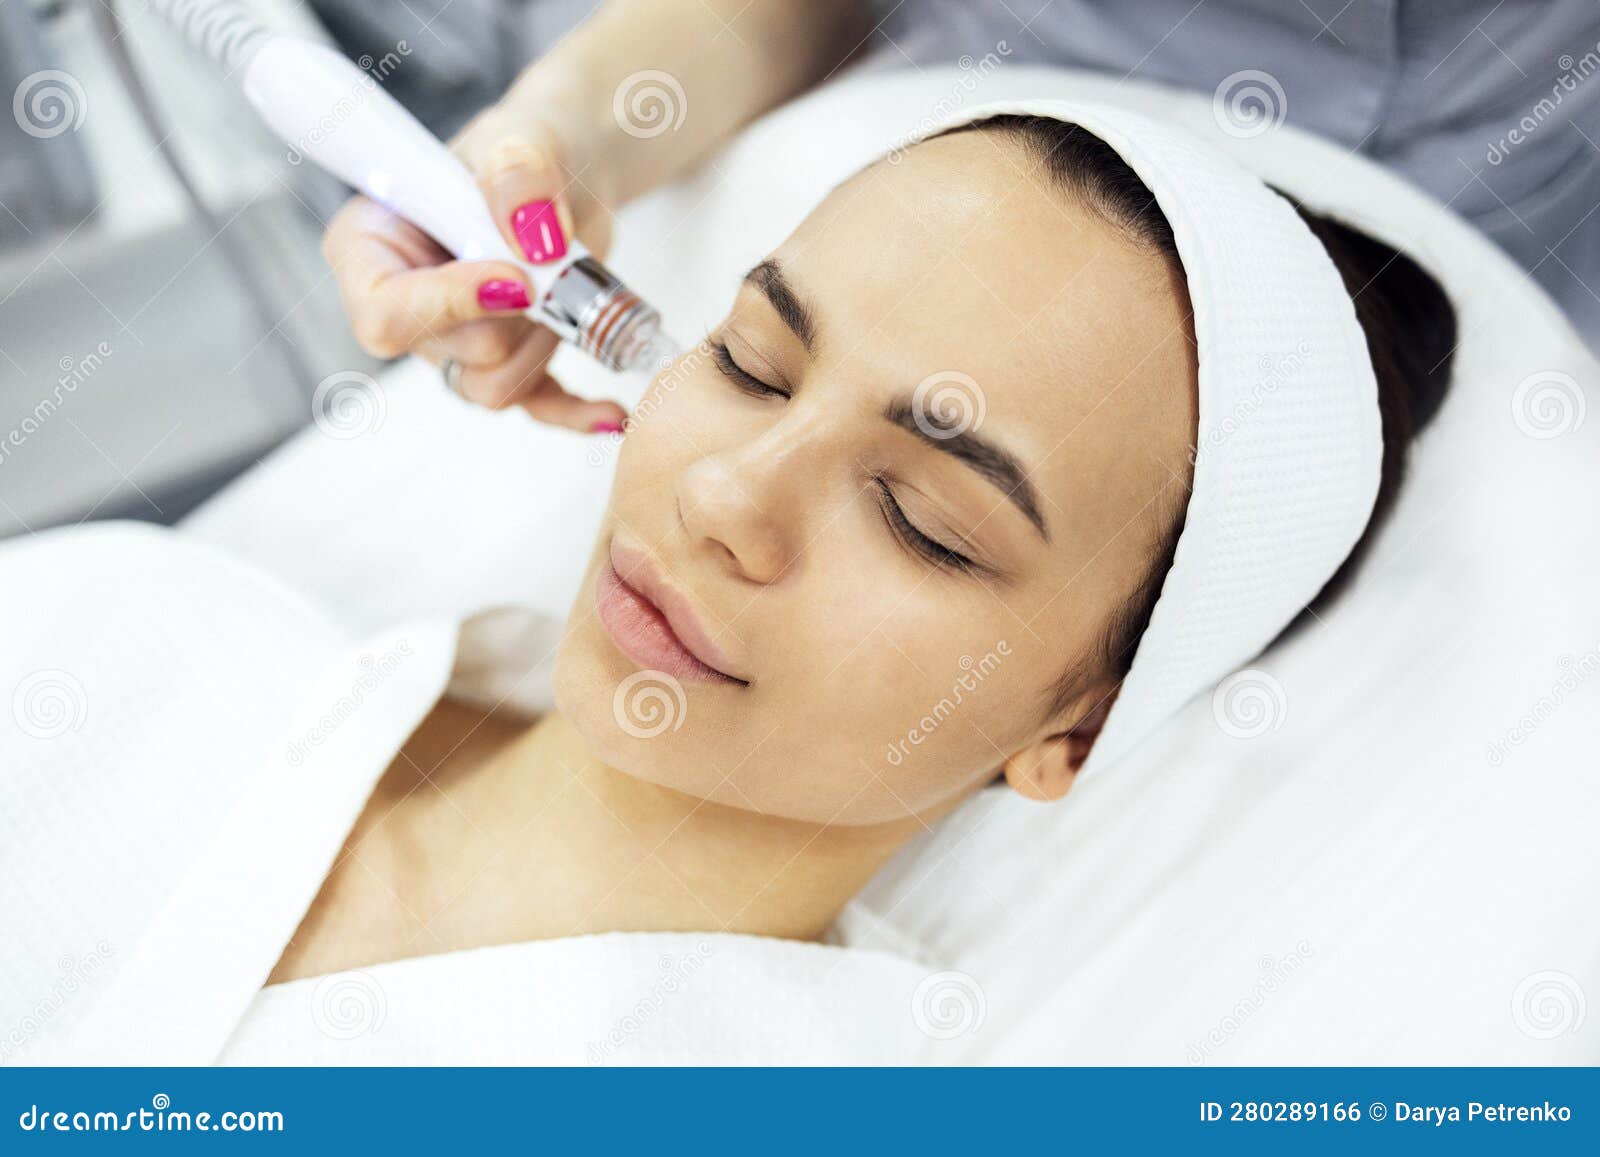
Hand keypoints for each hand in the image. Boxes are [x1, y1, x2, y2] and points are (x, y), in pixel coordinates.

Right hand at [322, 106, 626, 432]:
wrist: (568, 175)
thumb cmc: (522, 152)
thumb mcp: (518, 139)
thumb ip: (518, 175)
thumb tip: (535, 236)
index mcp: (372, 246)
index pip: (383, 313)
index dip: (448, 307)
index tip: (515, 279)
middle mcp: (404, 303)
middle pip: (454, 354)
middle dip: (519, 317)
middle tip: (553, 262)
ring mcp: (452, 342)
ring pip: (494, 386)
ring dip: (548, 343)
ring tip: (570, 286)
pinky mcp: (504, 363)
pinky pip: (533, 406)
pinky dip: (575, 410)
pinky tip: (609, 411)